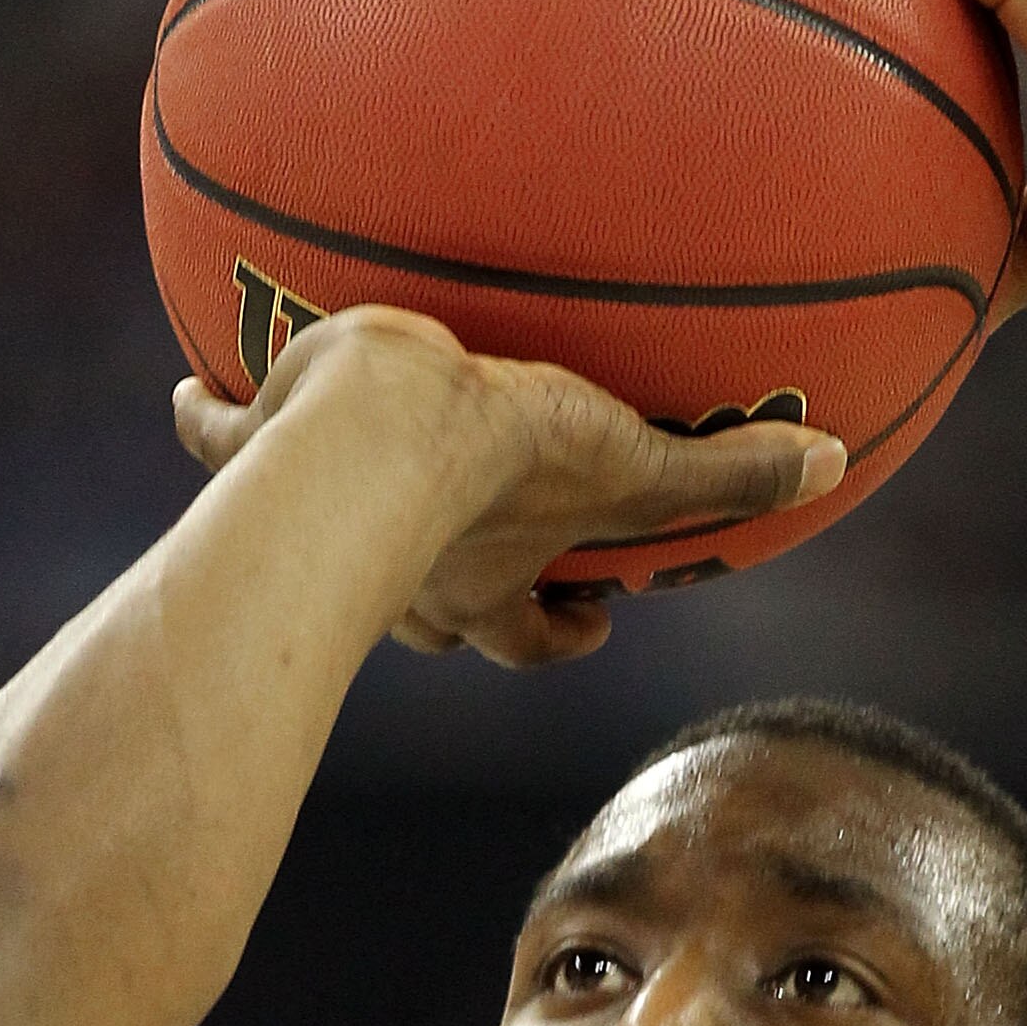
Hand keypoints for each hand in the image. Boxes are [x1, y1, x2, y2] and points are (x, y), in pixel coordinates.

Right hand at [174, 305, 844, 667]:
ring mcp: (320, 518)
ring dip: (318, 511)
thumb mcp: (631, 458)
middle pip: (430, 608)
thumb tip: (835, 462)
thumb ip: (729, 471)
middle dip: (444, 594)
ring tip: (300, 465)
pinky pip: (222, 434)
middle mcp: (404, 572)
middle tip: (461, 554)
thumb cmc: (501, 459)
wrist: (373, 427)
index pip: (531, 634)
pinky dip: (209, 417)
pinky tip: (191, 391)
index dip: (561, 632)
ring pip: (316, 529)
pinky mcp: (258, 448)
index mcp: (486, 584)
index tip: (589, 614)